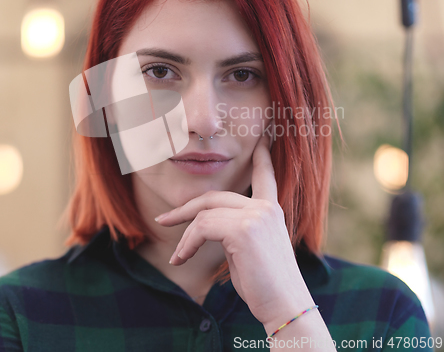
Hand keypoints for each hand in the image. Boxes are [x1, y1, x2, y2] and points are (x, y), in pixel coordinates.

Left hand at [154, 132, 313, 328]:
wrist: (285, 308)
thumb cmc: (265, 285)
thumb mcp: (250, 250)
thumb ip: (235, 229)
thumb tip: (205, 226)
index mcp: (271, 210)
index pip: (265, 176)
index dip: (262, 158)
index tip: (262, 140)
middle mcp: (265, 208)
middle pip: (215, 197)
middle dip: (186, 209)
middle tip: (164, 220)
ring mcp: (256, 215)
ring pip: (204, 214)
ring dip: (185, 237)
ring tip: (178, 257)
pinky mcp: (244, 229)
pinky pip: (202, 228)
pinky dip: (186, 244)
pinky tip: (181, 259)